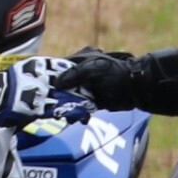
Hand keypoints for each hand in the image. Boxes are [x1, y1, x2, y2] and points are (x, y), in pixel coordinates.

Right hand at [55, 46, 177, 115]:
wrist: (135, 89)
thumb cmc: (117, 74)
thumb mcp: (94, 69)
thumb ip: (74, 75)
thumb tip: (56, 82)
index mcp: (82, 59)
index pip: (60, 66)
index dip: (51, 76)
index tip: (43, 87)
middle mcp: (83, 73)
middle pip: (63, 84)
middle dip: (58, 95)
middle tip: (52, 105)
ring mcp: (87, 87)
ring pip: (69, 97)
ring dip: (67, 107)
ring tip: (66, 115)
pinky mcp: (93, 100)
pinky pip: (79, 107)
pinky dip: (77, 113)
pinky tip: (79, 118)